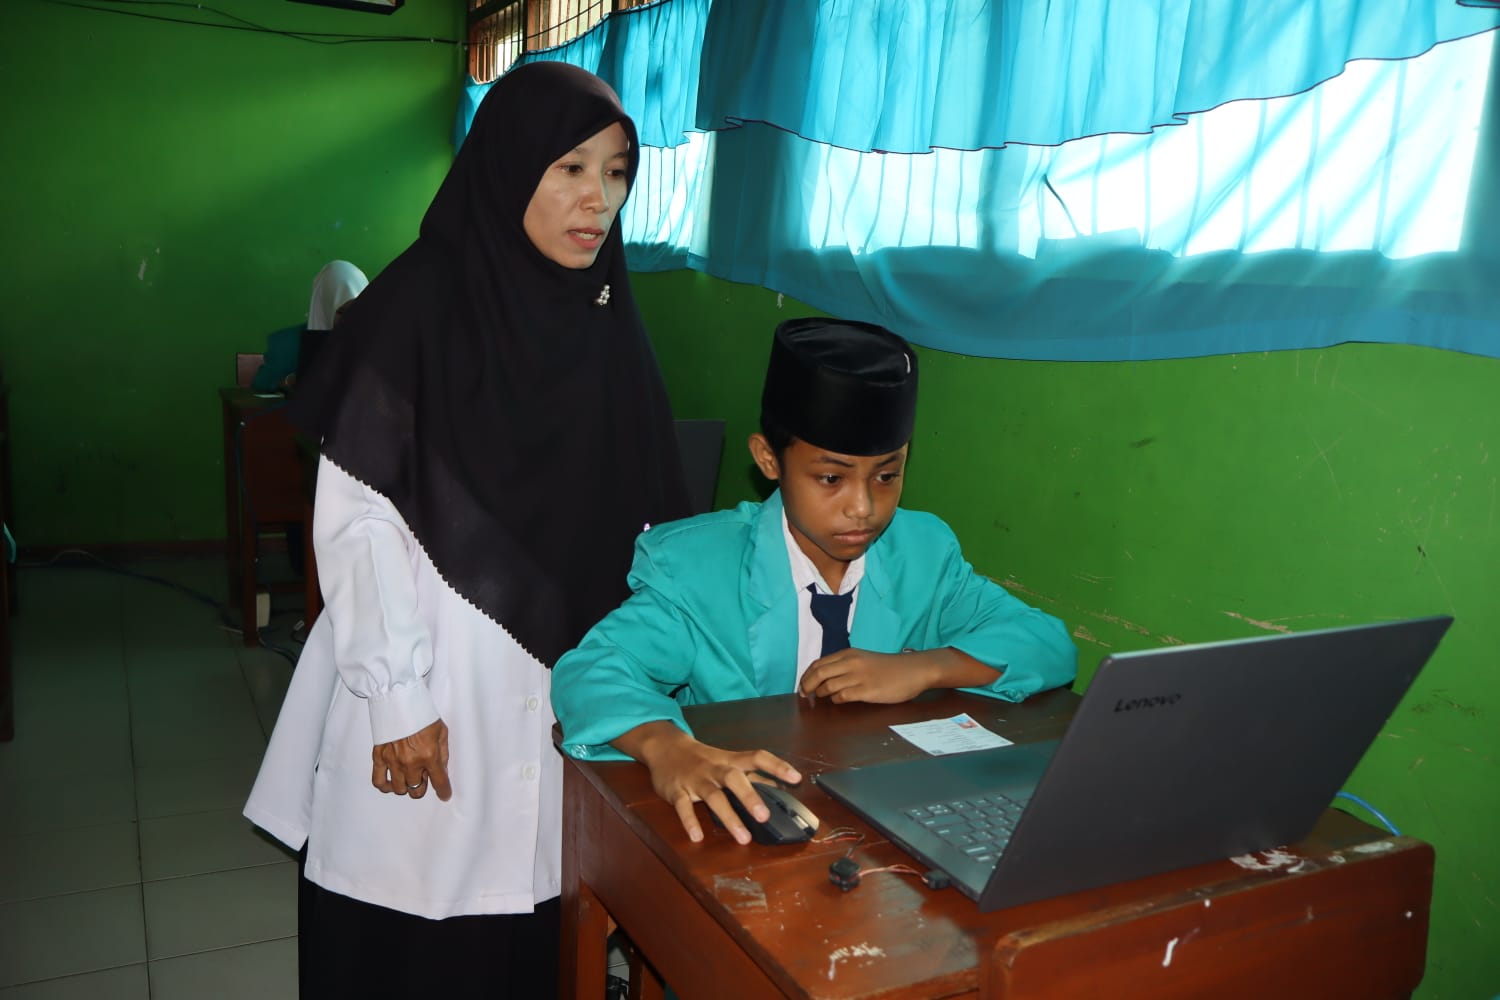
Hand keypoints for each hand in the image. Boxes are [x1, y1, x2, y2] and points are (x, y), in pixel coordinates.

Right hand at [372, 718, 451, 800]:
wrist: (399, 700)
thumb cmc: (422, 713)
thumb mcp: (442, 732)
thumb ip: (442, 754)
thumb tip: (442, 770)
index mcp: (429, 755)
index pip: (439, 782)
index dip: (444, 791)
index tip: (445, 794)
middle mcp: (410, 762)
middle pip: (417, 790)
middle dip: (423, 787)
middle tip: (424, 777)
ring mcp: (393, 761)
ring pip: (399, 789)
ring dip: (406, 786)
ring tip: (409, 776)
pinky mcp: (379, 757)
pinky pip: (379, 781)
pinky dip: (385, 786)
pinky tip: (391, 783)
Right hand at [617, 722, 801, 844]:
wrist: (665, 747)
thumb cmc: (704, 759)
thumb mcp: (728, 762)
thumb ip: (753, 774)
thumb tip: (779, 787)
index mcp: (730, 761)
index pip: (757, 757)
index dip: (777, 766)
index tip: (796, 778)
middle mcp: (715, 769)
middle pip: (734, 778)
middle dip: (750, 796)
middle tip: (765, 816)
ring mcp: (695, 780)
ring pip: (713, 796)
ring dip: (729, 816)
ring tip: (743, 838)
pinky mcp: (677, 791)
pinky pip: (683, 806)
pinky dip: (690, 821)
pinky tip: (697, 836)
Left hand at [801, 647, 1001, 703]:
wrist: (913, 670)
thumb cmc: (889, 667)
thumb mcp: (864, 660)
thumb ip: (846, 665)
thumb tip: (824, 677)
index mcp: (849, 654)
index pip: (818, 663)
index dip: (806, 675)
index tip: (802, 685)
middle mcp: (851, 663)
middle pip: (818, 674)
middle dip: (807, 685)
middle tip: (804, 695)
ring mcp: (859, 677)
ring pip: (828, 686)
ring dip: (821, 694)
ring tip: (820, 699)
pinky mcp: (866, 691)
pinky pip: (842, 696)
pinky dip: (836, 700)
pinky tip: (839, 701)